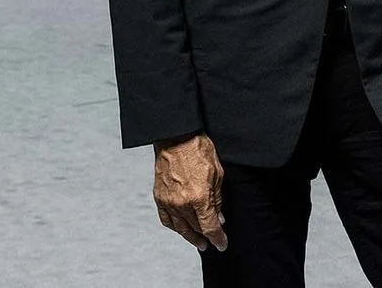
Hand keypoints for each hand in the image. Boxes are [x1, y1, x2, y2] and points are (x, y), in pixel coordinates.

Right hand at [153, 133, 227, 252]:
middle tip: (213, 241)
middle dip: (206, 236)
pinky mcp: (159, 197)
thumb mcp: (217, 174)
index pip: (210, 228)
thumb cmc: (198, 150)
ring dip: (190, 236)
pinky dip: (175, 227)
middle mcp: (182, 203)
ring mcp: (169, 201)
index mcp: (199, 198)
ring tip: (198, 242)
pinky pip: (166, 219)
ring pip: (180, 228)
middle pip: (196, 229)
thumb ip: (217, 200)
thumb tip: (219, 218)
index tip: (222, 244)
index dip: (218, 239)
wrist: (176, 137)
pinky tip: (181, 229)